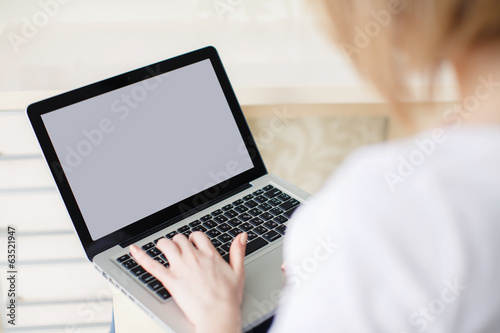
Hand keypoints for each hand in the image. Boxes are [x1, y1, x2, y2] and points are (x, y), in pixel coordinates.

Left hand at [130, 231, 247, 332]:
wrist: (218, 314)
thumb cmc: (228, 298)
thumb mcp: (238, 272)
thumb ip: (238, 251)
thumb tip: (242, 236)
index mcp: (209, 254)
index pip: (197, 236)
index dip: (193, 238)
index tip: (193, 244)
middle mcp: (193, 257)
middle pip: (180, 239)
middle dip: (177, 242)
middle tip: (177, 248)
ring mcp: (180, 267)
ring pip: (166, 245)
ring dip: (163, 244)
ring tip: (161, 247)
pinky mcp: (170, 280)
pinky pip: (152, 265)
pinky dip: (141, 256)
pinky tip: (133, 250)